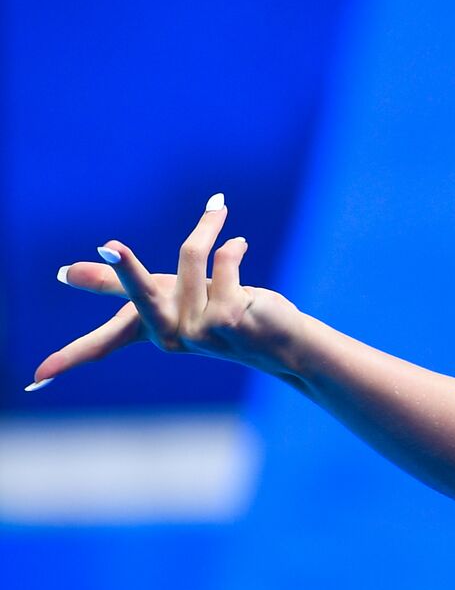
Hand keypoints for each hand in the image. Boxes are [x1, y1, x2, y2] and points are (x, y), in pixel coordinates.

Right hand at [28, 194, 304, 390]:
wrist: (282, 338)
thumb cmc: (224, 311)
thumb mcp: (172, 294)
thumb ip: (121, 283)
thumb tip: (65, 272)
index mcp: (155, 332)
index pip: (102, 346)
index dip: (69, 358)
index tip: (38, 378)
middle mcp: (173, 336)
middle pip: (140, 295)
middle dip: (124, 269)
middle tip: (108, 246)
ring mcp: (201, 330)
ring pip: (191, 257)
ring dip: (207, 226)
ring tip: (218, 212)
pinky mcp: (229, 317)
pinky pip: (223, 260)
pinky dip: (232, 246)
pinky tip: (240, 245)